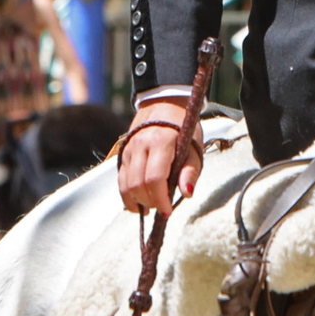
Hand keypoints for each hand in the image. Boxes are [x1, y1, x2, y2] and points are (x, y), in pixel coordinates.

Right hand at [117, 98, 202, 217]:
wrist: (165, 105)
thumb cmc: (184, 129)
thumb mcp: (194, 148)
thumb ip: (190, 171)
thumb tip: (187, 193)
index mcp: (161, 142)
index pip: (154, 178)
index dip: (160, 199)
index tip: (168, 211)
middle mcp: (140, 145)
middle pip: (138, 184)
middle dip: (150, 202)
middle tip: (162, 208)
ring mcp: (129, 149)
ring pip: (126, 184)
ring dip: (138, 201)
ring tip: (152, 207)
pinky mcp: (122, 153)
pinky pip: (120, 180)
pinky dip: (127, 196)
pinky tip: (138, 204)